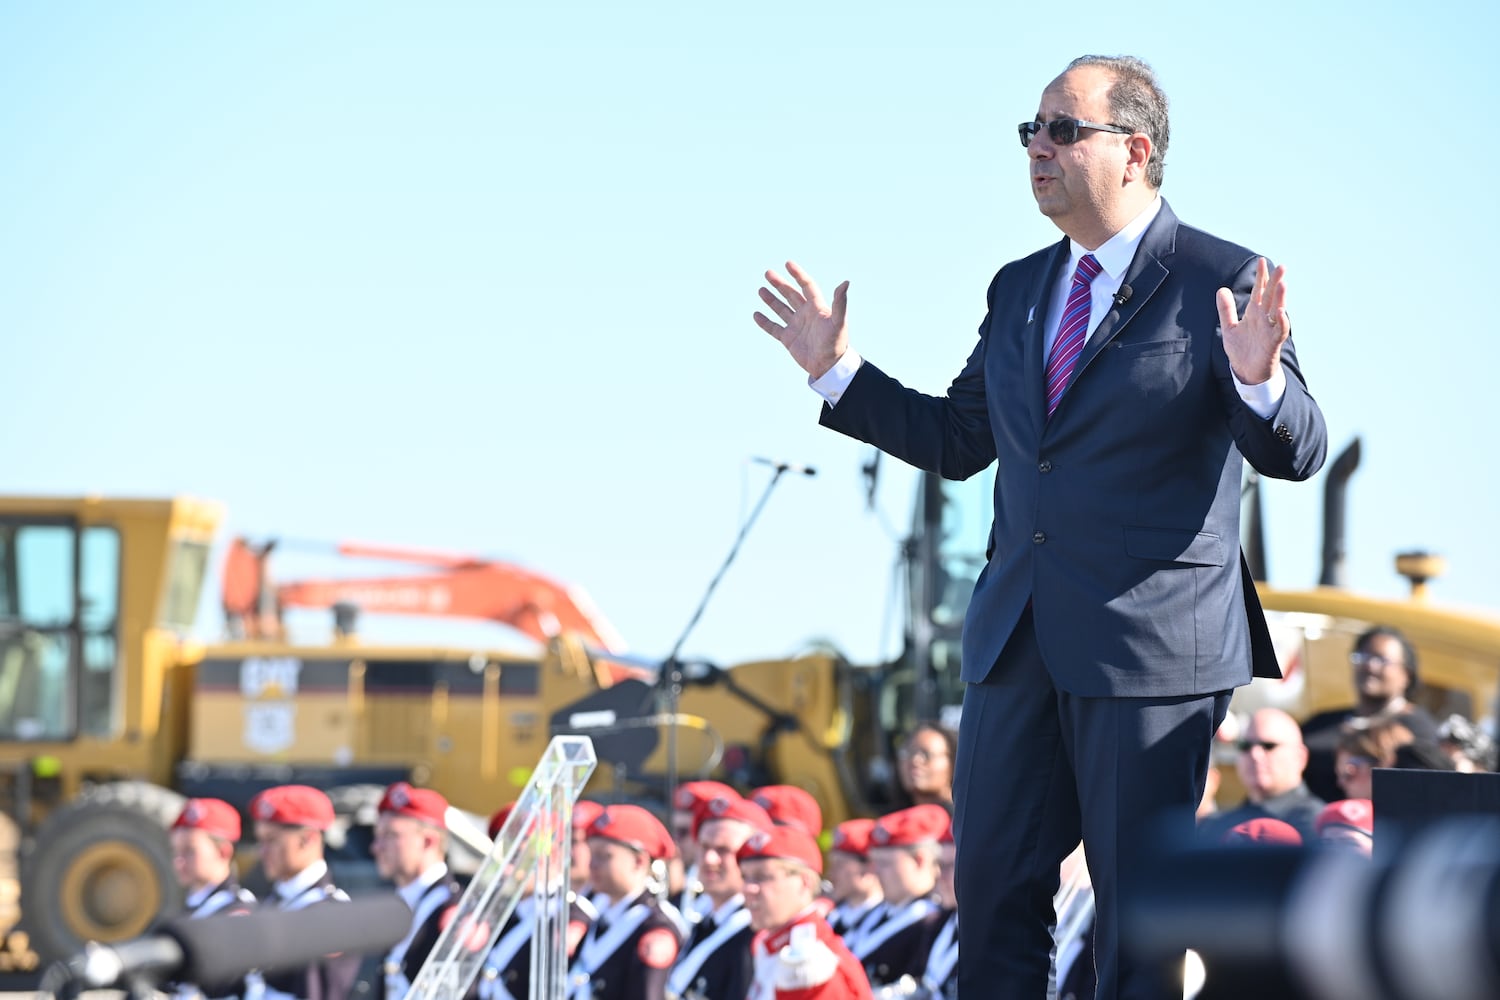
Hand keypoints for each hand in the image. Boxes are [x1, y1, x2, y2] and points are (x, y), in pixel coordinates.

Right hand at [754, 261, 848, 378]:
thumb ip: (840, 302)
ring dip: (771, 300)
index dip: (798, 274)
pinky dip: (765, 322)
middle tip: (768, 273)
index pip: (806, 286)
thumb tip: (845, 282)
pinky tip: (756, 314)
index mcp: (817, 307)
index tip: (788, 263)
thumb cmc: (836, 343)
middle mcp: (806, 314)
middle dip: (780, 284)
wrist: (829, 366)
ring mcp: (796, 326)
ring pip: (781, 309)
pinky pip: (774, 328)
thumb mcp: (838, 321)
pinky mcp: (789, 339)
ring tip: (761, 289)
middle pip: (791, 294)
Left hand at [1216, 257, 1287, 384]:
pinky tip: (1280, 311)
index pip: (1259, 292)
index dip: (1261, 277)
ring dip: (1280, 298)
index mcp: (1254, 313)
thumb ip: (1226, 309)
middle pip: (1271, 297)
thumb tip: (1221, 289)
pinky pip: (1280, 331)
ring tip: (1283, 283)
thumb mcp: (1229, 327)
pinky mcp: (1273, 343)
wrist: (1246, 371)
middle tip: (1282, 266)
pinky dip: (1281, 321)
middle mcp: (1264, 319)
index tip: (1261, 261)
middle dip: (1275, 282)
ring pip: (1277, 311)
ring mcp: (1270, 330)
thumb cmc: (1241, 349)